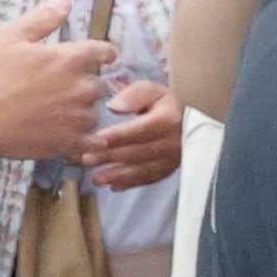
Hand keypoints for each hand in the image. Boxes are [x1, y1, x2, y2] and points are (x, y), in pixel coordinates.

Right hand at [0, 0, 119, 160]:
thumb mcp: (9, 36)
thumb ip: (42, 19)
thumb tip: (65, 0)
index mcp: (69, 58)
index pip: (103, 52)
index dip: (103, 53)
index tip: (103, 56)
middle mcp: (80, 88)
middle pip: (98, 85)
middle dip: (85, 84)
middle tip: (64, 88)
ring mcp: (76, 118)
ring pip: (93, 114)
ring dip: (82, 112)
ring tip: (60, 114)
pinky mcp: (68, 143)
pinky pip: (91, 143)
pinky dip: (86, 140)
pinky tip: (73, 137)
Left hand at [82, 75, 183, 190]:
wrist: (190, 118)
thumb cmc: (165, 103)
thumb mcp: (152, 90)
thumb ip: (132, 96)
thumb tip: (113, 107)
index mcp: (168, 118)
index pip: (140, 129)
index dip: (117, 136)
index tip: (96, 139)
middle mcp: (173, 141)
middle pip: (138, 151)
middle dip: (110, 156)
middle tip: (87, 159)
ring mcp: (173, 157)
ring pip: (143, 169)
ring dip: (118, 175)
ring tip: (97, 178)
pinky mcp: (170, 168)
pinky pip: (150, 178)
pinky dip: (131, 183)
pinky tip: (114, 186)